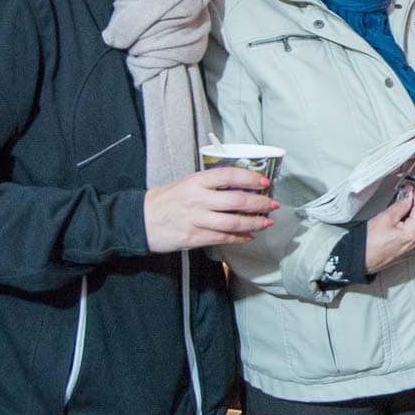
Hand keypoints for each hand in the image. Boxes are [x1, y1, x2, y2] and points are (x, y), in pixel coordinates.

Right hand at [144, 167, 276, 251]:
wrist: (141, 220)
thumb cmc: (167, 200)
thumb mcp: (187, 184)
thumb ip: (211, 184)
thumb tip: (241, 186)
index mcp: (196, 181)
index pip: (229, 175)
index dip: (250, 178)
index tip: (264, 182)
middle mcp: (197, 199)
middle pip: (236, 200)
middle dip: (259, 203)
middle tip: (273, 204)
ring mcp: (196, 219)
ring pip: (233, 222)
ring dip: (254, 222)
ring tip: (266, 222)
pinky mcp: (194, 237)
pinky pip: (223, 238)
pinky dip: (239, 237)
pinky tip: (249, 236)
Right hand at [364, 182, 414, 273]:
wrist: (360, 260)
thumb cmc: (369, 243)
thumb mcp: (386, 217)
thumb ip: (402, 204)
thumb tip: (410, 196)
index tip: (410, 189)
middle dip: (412, 206)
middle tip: (400, 199)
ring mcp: (414, 247)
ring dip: (408, 216)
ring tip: (394, 214)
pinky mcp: (409, 250)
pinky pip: (412, 233)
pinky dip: (406, 226)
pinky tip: (395, 224)